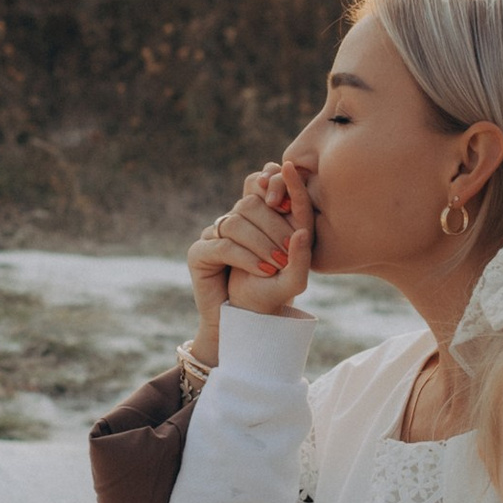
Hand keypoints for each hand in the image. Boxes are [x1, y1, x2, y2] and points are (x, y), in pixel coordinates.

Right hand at [182, 163, 311, 360]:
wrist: (246, 322)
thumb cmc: (273, 294)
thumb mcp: (294, 276)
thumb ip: (302, 254)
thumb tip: (301, 231)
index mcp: (259, 214)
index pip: (262, 180)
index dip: (274, 182)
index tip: (287, 204)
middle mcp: (236, 220)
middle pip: (250, 201)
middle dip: (274, 225)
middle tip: (289, 250)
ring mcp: (215, 235)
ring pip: (236, 221)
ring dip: (260, 243)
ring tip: (276, 265)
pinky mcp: (200, 253)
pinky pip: (223, 244)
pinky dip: (246, 257)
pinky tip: (263, 270)